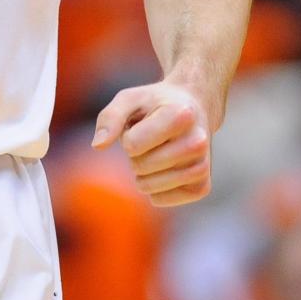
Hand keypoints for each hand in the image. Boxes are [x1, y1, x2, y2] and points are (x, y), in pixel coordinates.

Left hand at [91, 80, 211, 206]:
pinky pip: (160, 200)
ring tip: (158, 150)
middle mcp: (197, 141)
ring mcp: (202, 166)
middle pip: (141, 166)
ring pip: (149, 187)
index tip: (141, 124)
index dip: (127, 136)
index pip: (132, 145)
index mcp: (180, 115)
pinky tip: (165, 168)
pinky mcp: (202, 187)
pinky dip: (152, 188)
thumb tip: (98, 146)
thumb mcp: (129, 99)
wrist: (194, 108)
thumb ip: (110, 118)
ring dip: (143, 172)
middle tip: (150, 138)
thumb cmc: (155, 104)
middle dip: (135, 154)